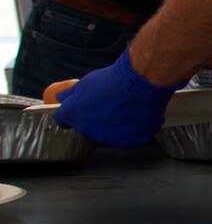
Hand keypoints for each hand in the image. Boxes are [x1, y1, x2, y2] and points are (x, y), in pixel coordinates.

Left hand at [52, 50, 182, 147]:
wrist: (138, 84)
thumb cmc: (113, 81)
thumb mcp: (86, 82)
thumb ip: (71, 93)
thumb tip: (60, 97)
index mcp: (72, 114)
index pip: (63, 120)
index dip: (71, 115)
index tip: (80, 112)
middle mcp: (86, 129)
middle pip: (87, 129)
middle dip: (95, 120)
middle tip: (110, 107)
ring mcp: (105, 138)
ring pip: (108, 135)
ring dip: (113, 127)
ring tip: (126, 111)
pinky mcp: (125, 142)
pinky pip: (126, 140)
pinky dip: (131, 132)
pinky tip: (136, 119)